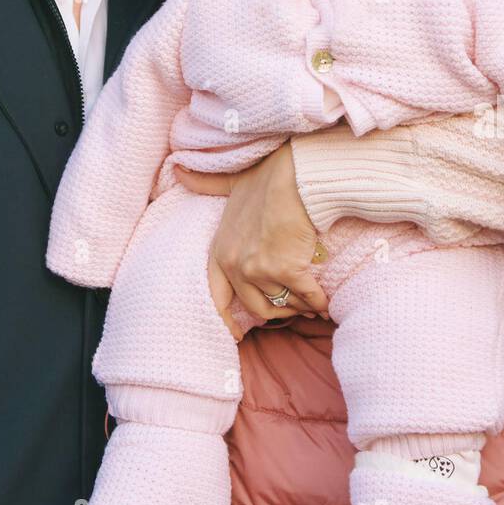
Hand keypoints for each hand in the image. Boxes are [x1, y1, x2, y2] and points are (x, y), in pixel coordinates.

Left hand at [175, 143, 330, 336]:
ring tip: (311, 302)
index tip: (238, 335)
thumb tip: (179, 169)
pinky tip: (324, 302)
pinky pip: (306, 297)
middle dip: (278, 312)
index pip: (216, 298)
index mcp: (220, 250)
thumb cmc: (267, 178)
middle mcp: (235, 264)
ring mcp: (260, 269)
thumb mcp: (230, 183)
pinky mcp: (287, 270)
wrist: (295, 175)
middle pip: (257, 308)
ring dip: (299, 306)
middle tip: (293, 309)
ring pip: (283, 303)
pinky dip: (318, 302)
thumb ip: (207, 183)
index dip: (227, 321)